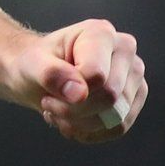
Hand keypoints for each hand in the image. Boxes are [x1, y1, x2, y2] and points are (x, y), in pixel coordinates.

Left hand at [12, 18, 145, 143]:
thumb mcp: (31, 64)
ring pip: (116, 117)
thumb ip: (51, 73)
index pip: (97, 76)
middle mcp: (125, 51)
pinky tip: (72, 121)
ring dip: (79, 124)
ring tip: (59, 111)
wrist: (36, 76)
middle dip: (72, 110)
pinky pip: (118, 128)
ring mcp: (134, 76)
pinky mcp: (133, 100)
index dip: (70, 91)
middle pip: (109, 98)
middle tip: (49, 102)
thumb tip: (79, 93)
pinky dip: (90, 132)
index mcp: (101, 33)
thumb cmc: (35, 64)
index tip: (49, 87)